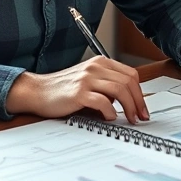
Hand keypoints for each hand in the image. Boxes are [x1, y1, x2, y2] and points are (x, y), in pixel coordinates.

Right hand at [5, 56, 149, 123]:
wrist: (38, 91)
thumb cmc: (63, 89)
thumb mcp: (88, 80)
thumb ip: (107, 85)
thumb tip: (128, 100)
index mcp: (100, 62)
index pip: (130, 74)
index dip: (140, 93)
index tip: (142, 107)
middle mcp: (95, 67)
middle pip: (128, 82)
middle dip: (139, 101)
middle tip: (140, 116)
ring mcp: (87, 79)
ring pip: (120, 90)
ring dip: (129, 107)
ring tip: (130, 119)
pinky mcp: (79, 92)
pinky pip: (103, 102)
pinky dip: (111, 112)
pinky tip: (110, 117)